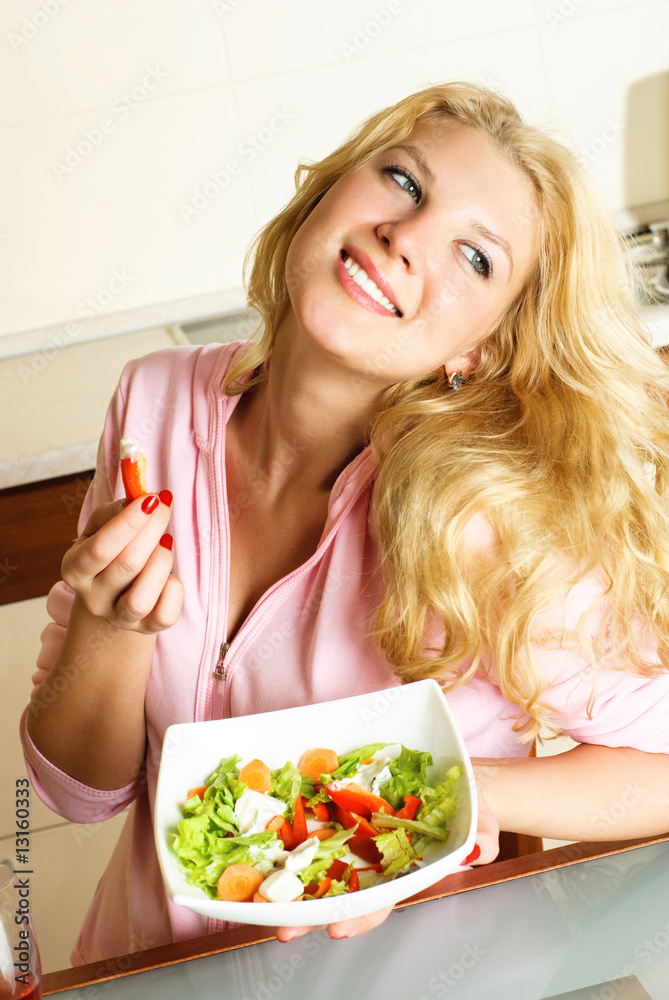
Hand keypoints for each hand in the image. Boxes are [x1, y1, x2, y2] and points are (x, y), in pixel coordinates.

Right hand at [61, 493, 182, 632]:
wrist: (113, 593)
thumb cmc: (110, 550)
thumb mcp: (101, 526)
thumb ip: (115, 511)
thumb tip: (140, 502)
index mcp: (74, 569)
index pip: (100, 548)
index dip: (130, 523)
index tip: (152, 499)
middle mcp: (93, 599)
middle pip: (127, 566)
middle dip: (152, 530)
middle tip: (164, 508)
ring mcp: (119, 618)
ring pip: (142, 598)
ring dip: (161, 562)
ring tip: (164, 543)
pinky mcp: (146, 628)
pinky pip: (165, 615)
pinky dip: (174, 590)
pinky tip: (169, 574)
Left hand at [276, 781, 499, 943]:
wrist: (453, 777)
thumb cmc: (468, 805)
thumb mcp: (482, 818)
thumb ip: (481, 836)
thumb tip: (478, 848)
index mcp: (404, 871)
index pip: (380, 902)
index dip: (359, 917)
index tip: (337, 928)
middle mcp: (374, 859)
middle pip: (338, 893)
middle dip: (310, 913)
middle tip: (283, 928)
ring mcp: (355, 835)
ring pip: (320, 864)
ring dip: (292, 880)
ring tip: (262, 897)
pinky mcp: (342, 809)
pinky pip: (315, 822)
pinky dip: (293, 833)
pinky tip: (269, 842)